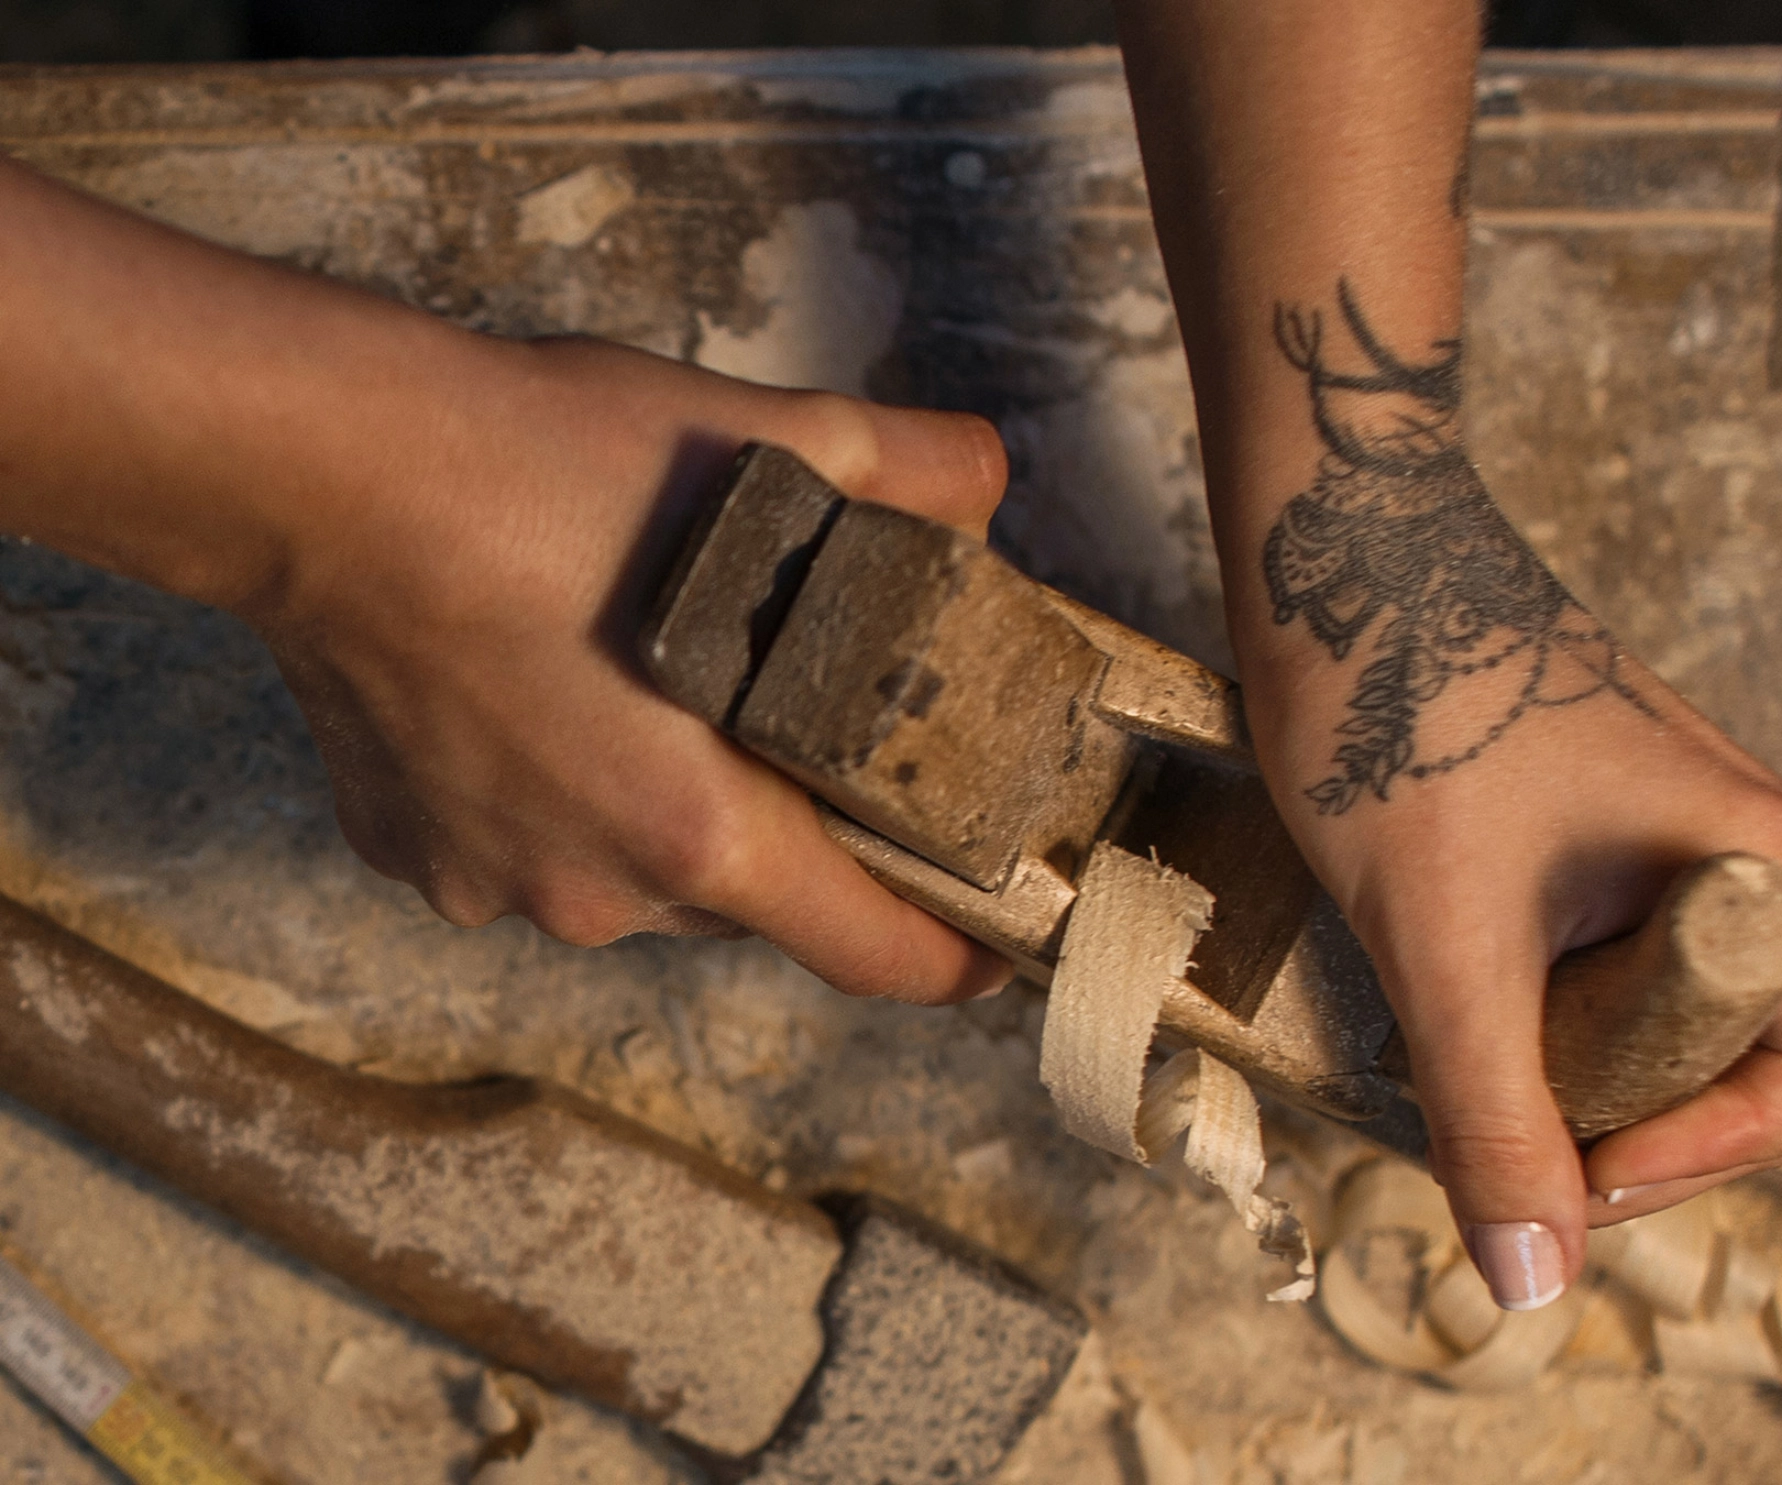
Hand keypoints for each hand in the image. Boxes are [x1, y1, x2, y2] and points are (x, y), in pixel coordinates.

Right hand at [245, 334, 1013, 1003]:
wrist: (318, 467)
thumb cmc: (535, 466)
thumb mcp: (758, 444)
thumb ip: (902, 471)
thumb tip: (985, 482)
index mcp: (702, 831)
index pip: (874, 951)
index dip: (952, 954)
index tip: (992, 940)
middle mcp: (599, 891)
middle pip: (755, 897)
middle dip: (790, 821)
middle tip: (797, 715)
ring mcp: (495, 883)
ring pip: (638, 874)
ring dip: (670, 804)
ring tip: (656, 684)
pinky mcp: (414, 853)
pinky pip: (533, 846)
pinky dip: (564, 792)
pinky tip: (550, 690)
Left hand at [1243, 511, 1781, 1308]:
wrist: (1338, 548)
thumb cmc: (1401, 709)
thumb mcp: (1441, 939)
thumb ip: (1494, 1112)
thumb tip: (1530, 1284)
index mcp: (1764, 869)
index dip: (1740, 1149)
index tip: (1589, 1145)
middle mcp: (1744, 860)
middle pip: (1768, 1067)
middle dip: (1643, 1120)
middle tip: (1501, 1102)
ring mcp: (1672, 843)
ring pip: (1676, 1022)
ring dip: (1577, 1068)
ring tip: (1455, 1040)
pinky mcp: (1598, 836)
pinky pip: (1610, 965)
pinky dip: (1539, 1011)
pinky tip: (1443, 993)